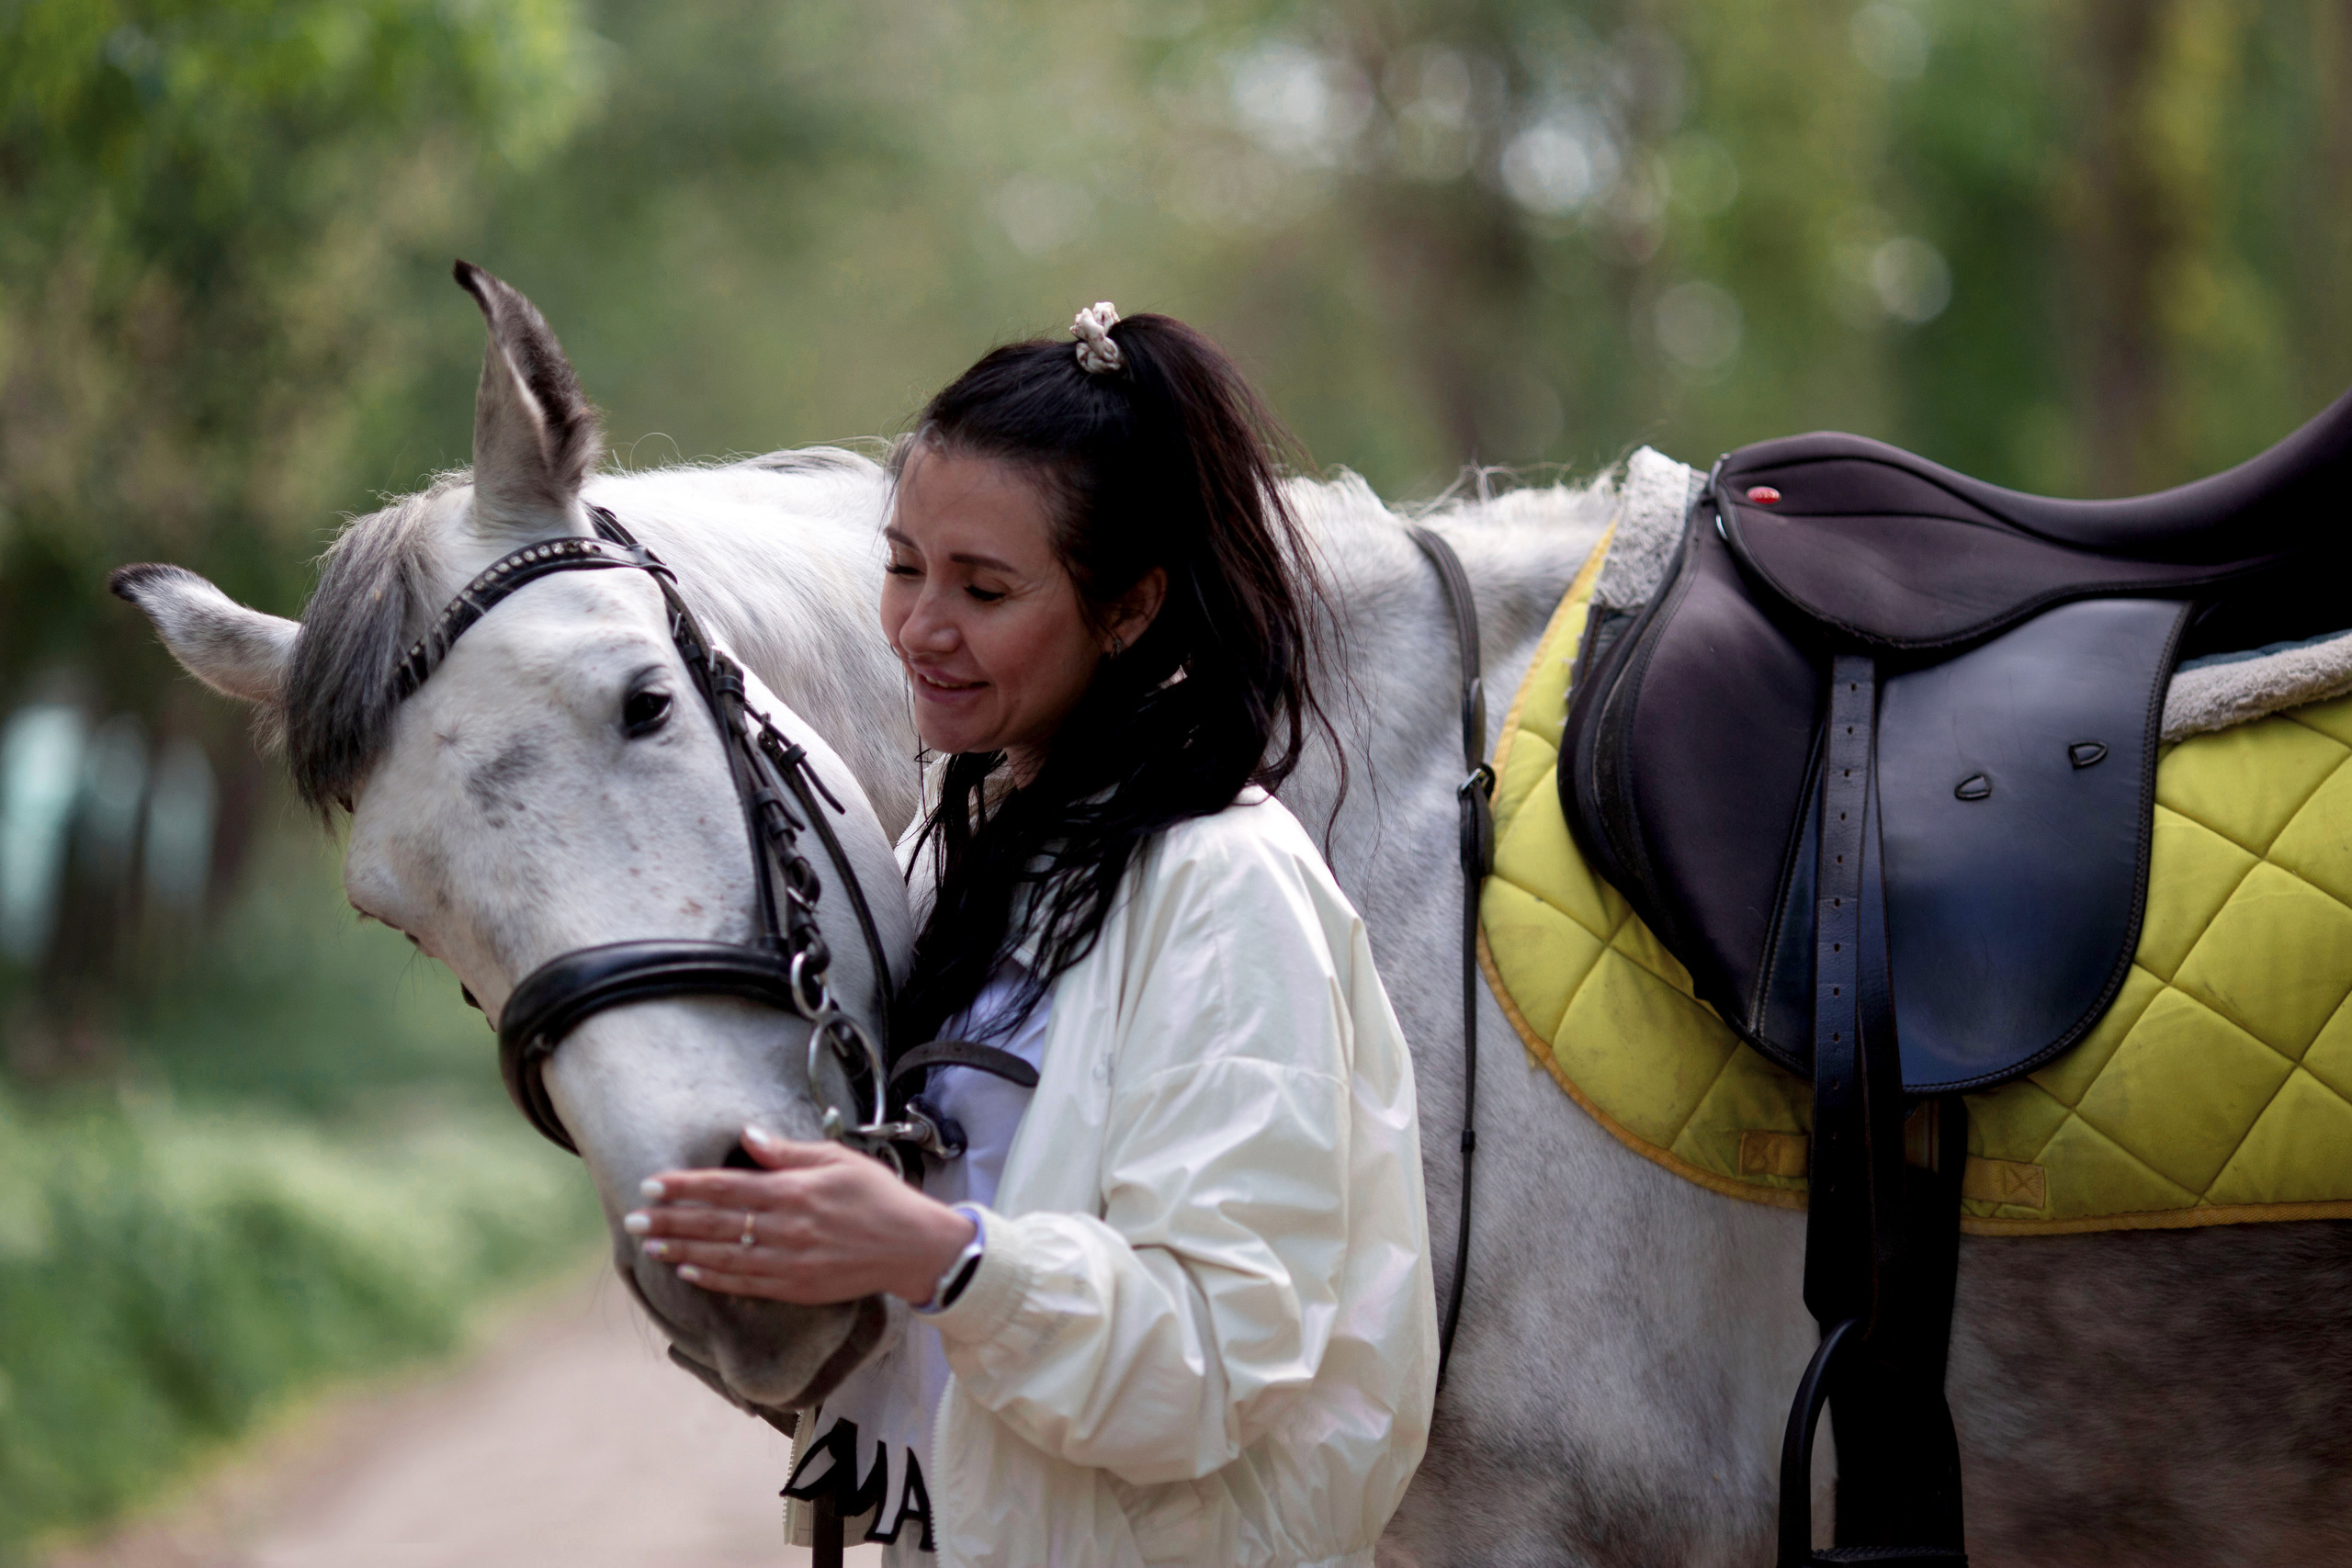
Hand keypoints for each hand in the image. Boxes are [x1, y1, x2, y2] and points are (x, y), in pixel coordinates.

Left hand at [623, 1127, 975, 1305]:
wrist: (913, 1247)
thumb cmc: (879, 1197)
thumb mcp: (839, 1160)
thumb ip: (789, 1152)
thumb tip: (749, 1136)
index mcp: (795, 1191)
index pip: (727, 1188)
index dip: (686, 1187)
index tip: (653, 1185)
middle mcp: (786, 1227)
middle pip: (716, 1224)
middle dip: (671, 1221)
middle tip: (633, 1218)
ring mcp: (790, 1262)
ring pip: (723, 1256)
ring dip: (682, 1251)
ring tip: (650, 1245)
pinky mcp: (797, 1287)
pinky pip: (746, 1283)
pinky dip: (714, 1278)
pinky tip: (689, 1272)